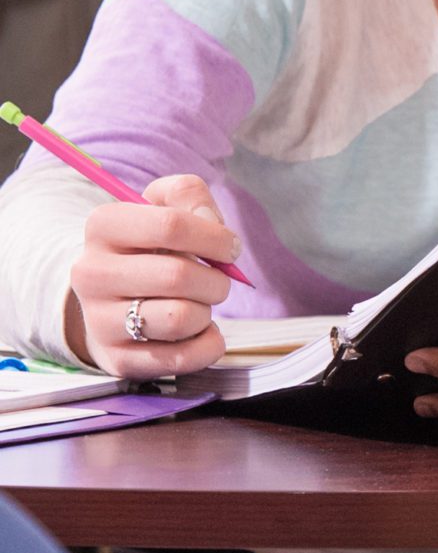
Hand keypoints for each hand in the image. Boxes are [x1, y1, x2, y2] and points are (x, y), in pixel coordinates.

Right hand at [66, 173, 237, 378]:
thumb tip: (211, 224)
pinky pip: (181, 358)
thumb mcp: (164, 205)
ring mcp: (98, 320)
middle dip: (215, 280)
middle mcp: (91, 273)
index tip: (230, 248)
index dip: (215, 237)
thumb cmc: (150, 246)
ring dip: (207, 312)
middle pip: (178, 276)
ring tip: (198, 304)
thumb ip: (189, 194)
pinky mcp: (116, 358)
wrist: (113, 298)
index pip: (171, 225)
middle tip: (217, 281)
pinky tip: (201, 331)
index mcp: (102, 226)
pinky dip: (208, 344)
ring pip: (180, 319)